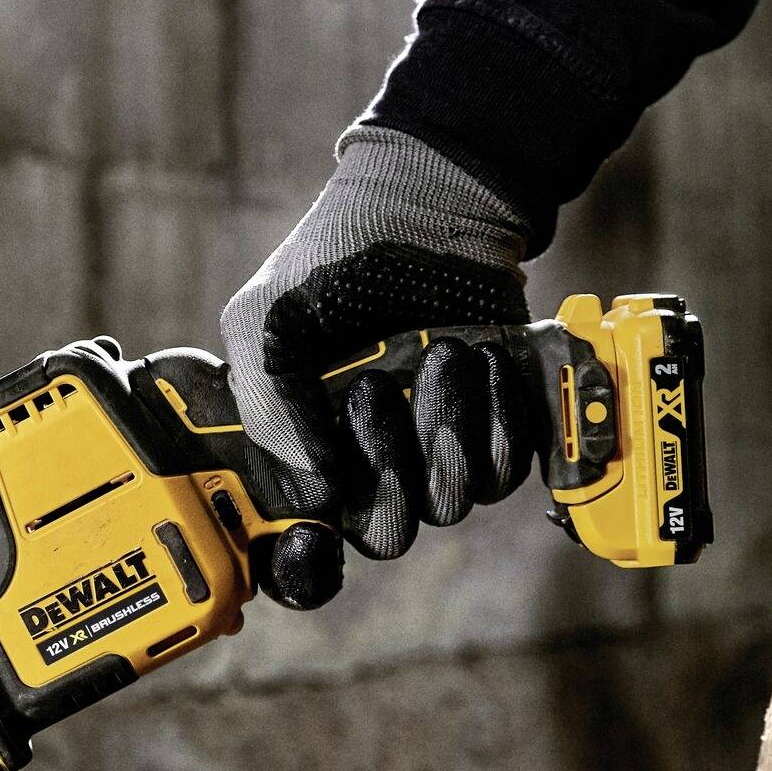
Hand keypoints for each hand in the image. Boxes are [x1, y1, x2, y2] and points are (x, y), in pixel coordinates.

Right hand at [219, 127, 539, 607]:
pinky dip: (496, 414)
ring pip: (450, 503)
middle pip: (386, 535)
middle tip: (374, 389)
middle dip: (386, 471)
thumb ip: (266, 403)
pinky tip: (480, 356)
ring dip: (445, 428)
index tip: (308, 537)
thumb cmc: (331, 262)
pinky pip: (506, 465)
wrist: (423, 206)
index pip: (298, 550)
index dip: (301, 564)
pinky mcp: (494, 427)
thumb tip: (315, 490)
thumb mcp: (265, 320)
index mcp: (301, 455)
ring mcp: (432, 450)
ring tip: (438, 352)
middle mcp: (367, 467)